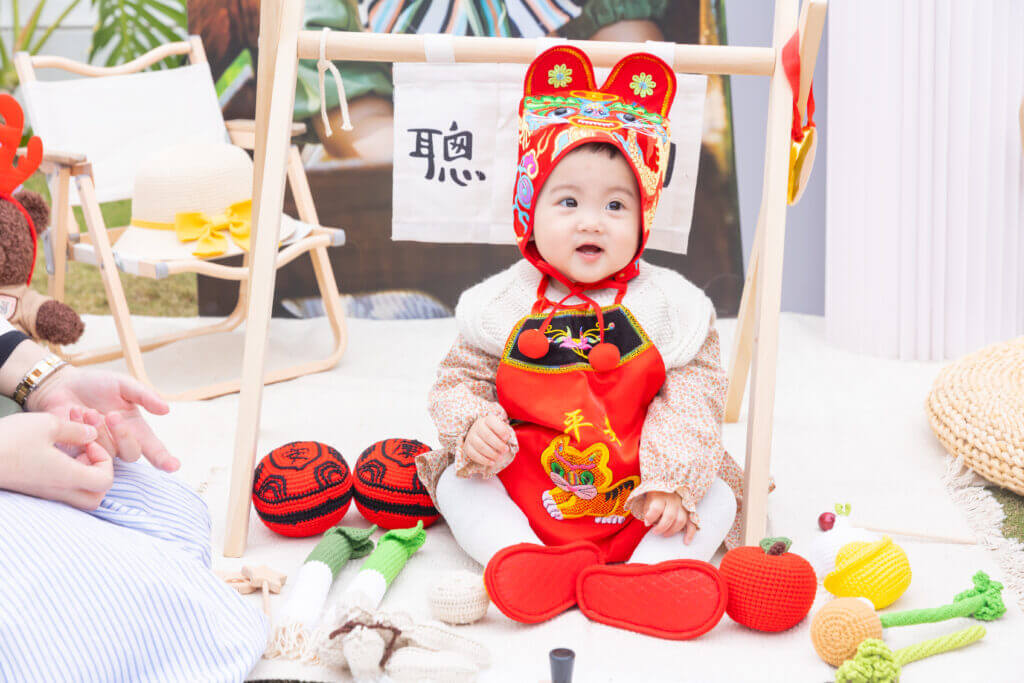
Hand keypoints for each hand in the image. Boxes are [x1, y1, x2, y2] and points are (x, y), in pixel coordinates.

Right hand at [0, 412, 113, 509]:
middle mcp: (58, 491)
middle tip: (86, 453)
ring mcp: (44, 493)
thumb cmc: (9, 439)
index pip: (105, 481)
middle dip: (100, 475)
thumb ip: (76, 431)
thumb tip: (92, 435)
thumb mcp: (47, 425)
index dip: (105, 460)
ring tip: (72, 453)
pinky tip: (56, 454)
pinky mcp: (33, 490)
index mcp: (66, 477)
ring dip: (85, 476)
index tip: (88, 443)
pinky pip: (61, 491)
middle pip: (96, 498)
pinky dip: (68, 476)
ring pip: (79, 497)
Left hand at [25, 366, 178, 471]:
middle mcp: (120, 442)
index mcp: (136, 428)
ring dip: (98, 431)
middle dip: (123, 436)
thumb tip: (166, 409)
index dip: (165, 459)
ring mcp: (99, 449)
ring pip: (106, 453)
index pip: (154, 449)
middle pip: (131, 454)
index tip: (173, 466)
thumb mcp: (124, 384)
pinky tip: (74, 413)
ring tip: (87, 411)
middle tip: (111, 415)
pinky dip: (78, 430)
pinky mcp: (77, 452)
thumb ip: (144, 396)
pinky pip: (82, 452)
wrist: (62, 385)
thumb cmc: (97, 385)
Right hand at [463, 415, 512, 466]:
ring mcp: (470, 437)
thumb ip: (505, 434)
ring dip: (492, 454)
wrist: (481, 436)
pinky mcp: (467, 447)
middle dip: (498, 444)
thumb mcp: (501, 430)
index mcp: (487, 420)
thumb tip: (506, 442)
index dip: (500, 430)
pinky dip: (484, 460)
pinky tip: (492, 462)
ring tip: (500, 457)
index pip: (492, 422)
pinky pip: (474, 455)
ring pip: (480, 446)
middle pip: (487, 436)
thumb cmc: (495, 433)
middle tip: (505, 450)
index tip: (507, 438)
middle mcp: (477, 427)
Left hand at [642, 491, 697, 541]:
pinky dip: (690, 533)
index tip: (646, 523)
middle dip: (662, 527)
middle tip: (655, 532)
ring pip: (681, 520)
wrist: (669, 486)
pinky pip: (692, 523)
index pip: (657, 509)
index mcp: (661, 496)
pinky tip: (686, 541)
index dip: (651, 518)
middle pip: (670, 516)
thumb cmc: (656, 496)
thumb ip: (648, 510)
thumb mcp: (649, 499)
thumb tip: (648, 523)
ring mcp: (683, 506)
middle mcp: (673, 500)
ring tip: (665, 534)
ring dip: (673, 530)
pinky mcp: (689, 511)